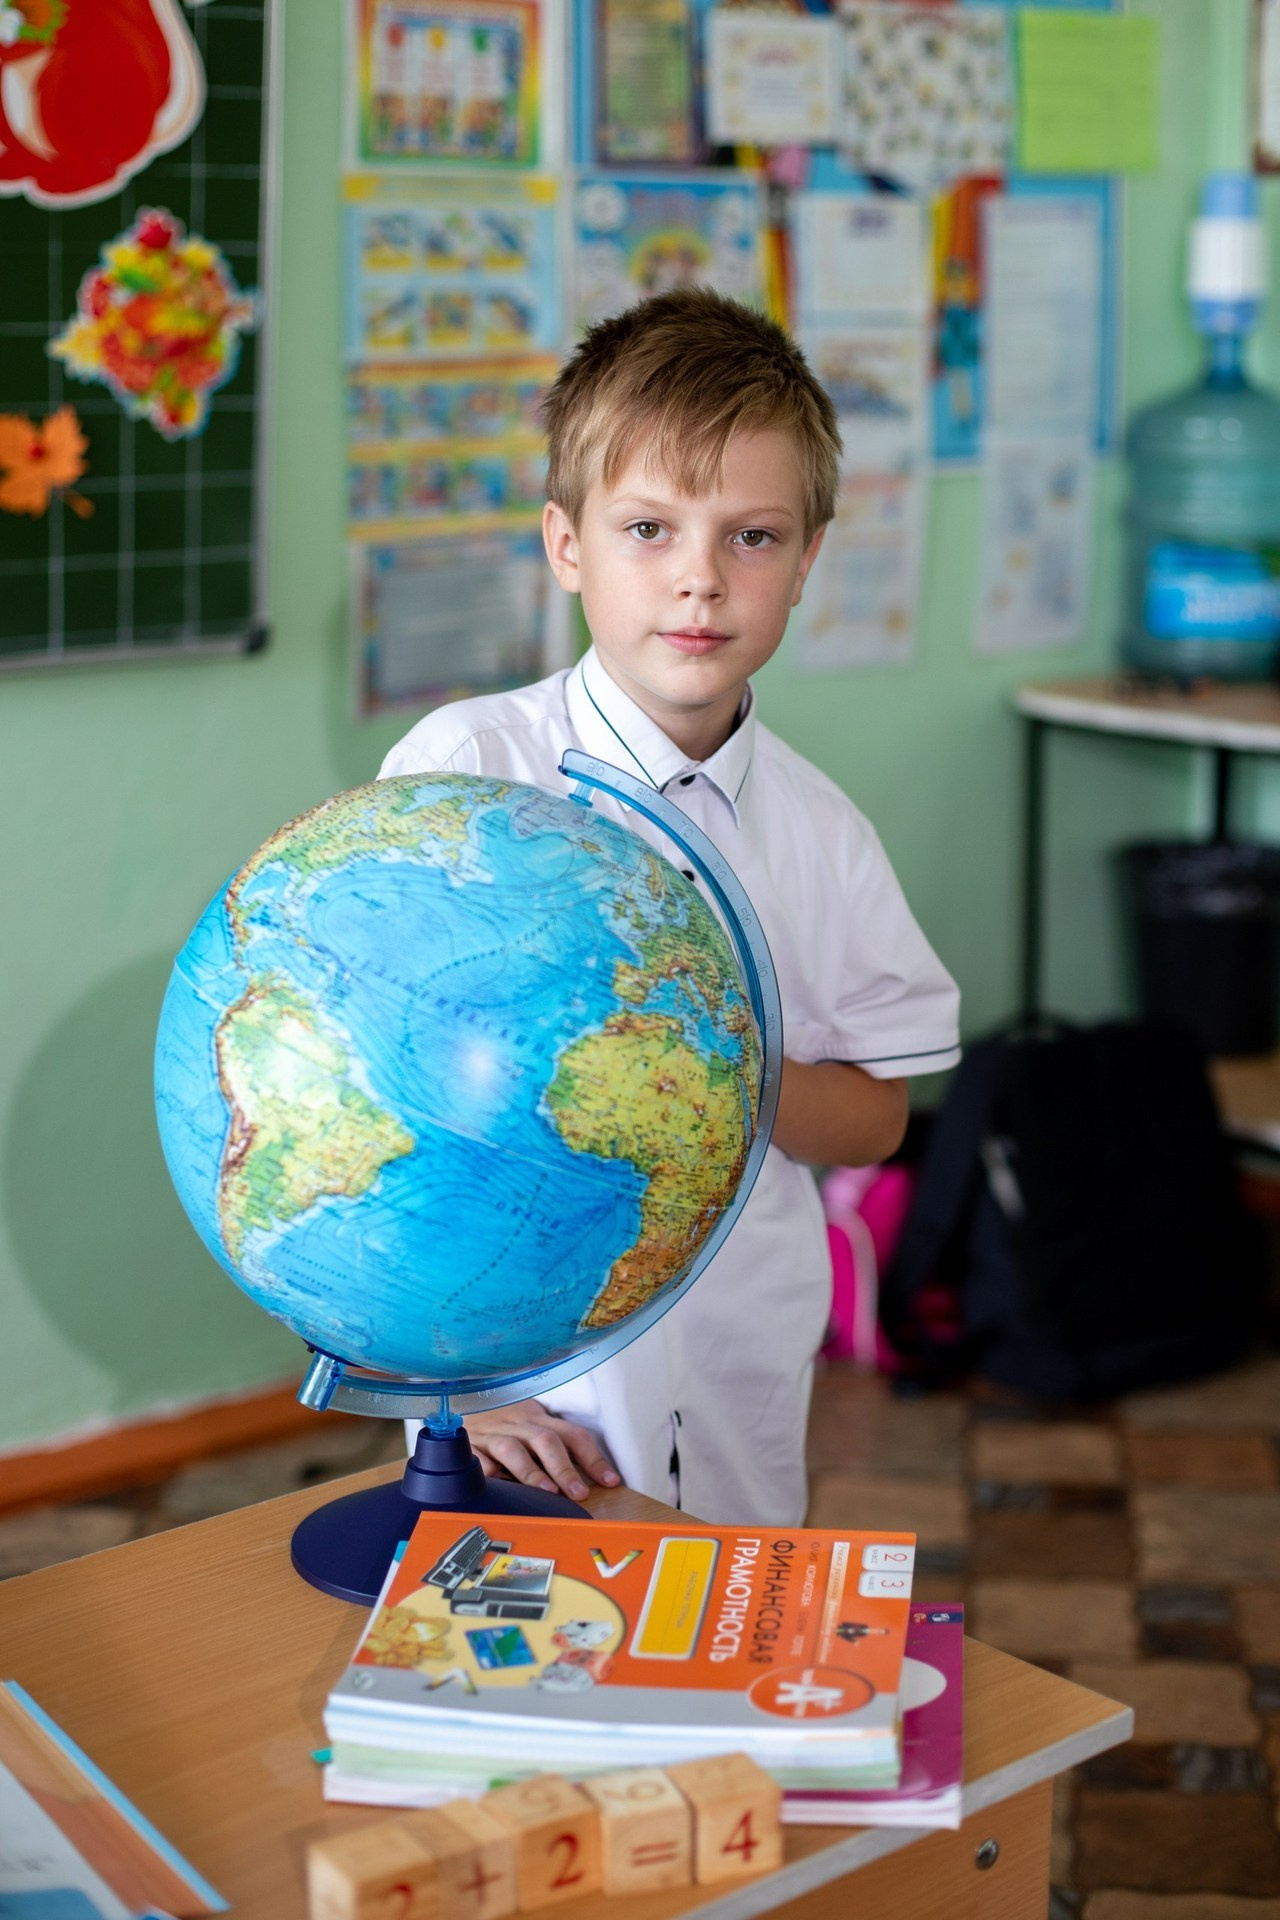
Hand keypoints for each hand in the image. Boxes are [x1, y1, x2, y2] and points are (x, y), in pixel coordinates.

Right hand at [465, 1400, 621, 1501]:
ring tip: (547, 1492)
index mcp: (538, 1418)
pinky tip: (498, 1486)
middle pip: (544, 1439)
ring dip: (532, 1472)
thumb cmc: (502, 1422)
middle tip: (579, 1493)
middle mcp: (516, 1423)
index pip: (572, 1434)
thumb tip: (585, 1482)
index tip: (610, 1481)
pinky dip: (488, 1472)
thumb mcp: (529, 1426)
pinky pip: (477, 1458)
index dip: (593, 1458)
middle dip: (564, 1468)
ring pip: (512, 1448)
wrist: (460, 1397)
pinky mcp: (469, 1445)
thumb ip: (552, 1448)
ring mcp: (491, 1433)